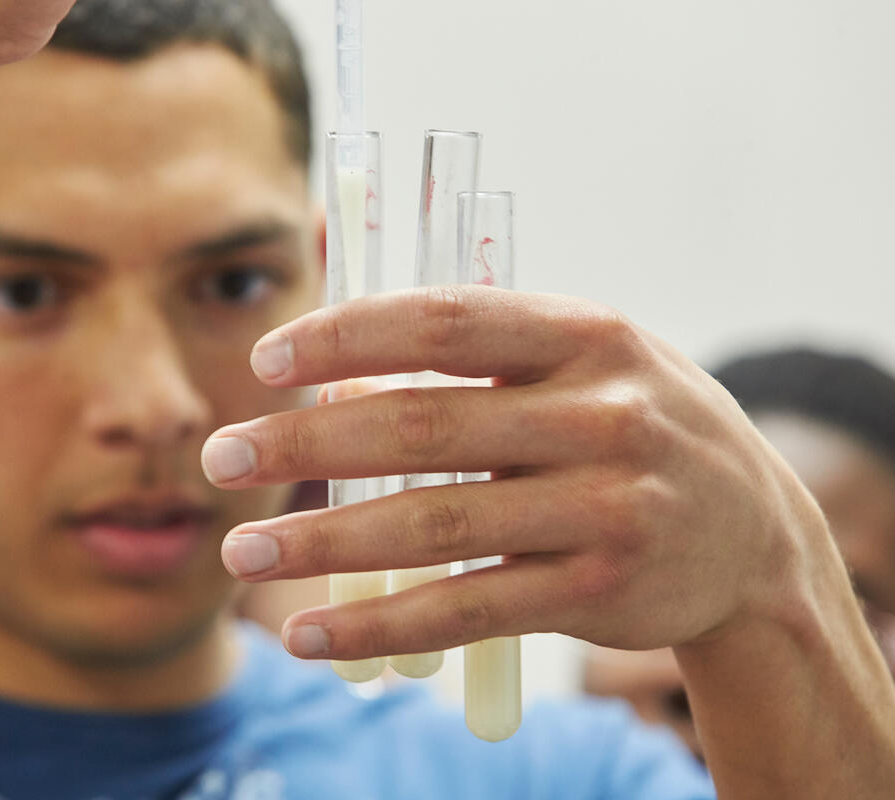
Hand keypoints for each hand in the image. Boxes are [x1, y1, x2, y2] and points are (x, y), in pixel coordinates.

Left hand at [202, 287, 833, 660]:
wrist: (755, 534)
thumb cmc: (636, 426)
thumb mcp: (584, 361)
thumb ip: (476, 351)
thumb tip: (334, 371)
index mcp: (588, 335)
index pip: (447, 320)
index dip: (348, 335)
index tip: (266, 361)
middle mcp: (602, 415)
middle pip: (424, 426)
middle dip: (308, 445)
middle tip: (222, 456)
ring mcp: (604, 508)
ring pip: (435, 526)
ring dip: (324, 544)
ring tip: (244, 550)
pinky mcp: (597, 591)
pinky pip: (468, 611)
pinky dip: (382, 625)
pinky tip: (313, 635)